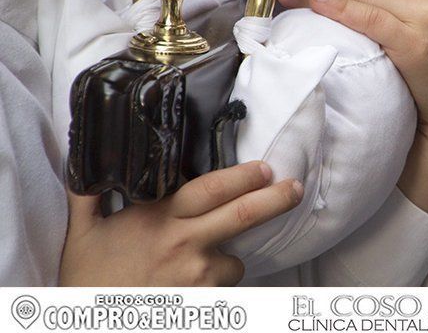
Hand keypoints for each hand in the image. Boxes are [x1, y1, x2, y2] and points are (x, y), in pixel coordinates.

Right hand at [60, 162, 302, 285]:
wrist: (89, 323)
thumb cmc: (87, 279)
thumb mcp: (82, 231)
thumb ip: (88, 193)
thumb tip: (88, 163)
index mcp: (159, 218)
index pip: (212, 189)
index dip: (244, 176)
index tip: (265, 167)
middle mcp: (184, 243)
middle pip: (242, 214)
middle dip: (275, 199)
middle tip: (294, 188)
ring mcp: (196, 275)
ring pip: (234, 259)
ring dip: (227, 257)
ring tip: (196, 264)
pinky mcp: (202, 302)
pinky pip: (222, 287)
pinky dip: (215, 283)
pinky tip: (190, 285)